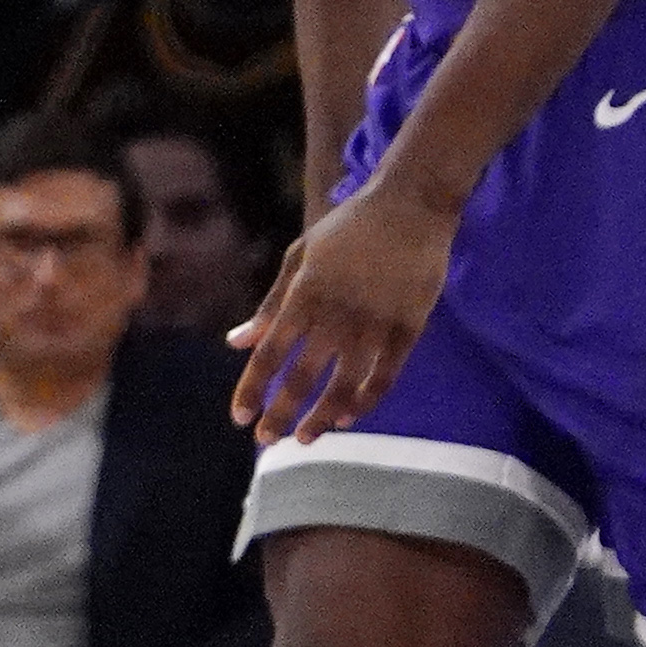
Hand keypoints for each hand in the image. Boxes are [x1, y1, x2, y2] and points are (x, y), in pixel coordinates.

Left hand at [230, 173, 459, 442]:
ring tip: (305, 438)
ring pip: (344, 387)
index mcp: (304, 295)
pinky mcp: (409, 329)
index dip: (253, 389)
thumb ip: (270, 304)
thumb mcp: (299, 257)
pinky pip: (385, 378)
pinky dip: (364, 402)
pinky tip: (347, 418)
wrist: (409, 206)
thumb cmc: (347, 230)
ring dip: (321, 417)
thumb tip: (236, 342)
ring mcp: (375, 324)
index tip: (239, 418)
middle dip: (281, 414)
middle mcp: (336, 315)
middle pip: (302, 378)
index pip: (270, 354)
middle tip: (265, 441)